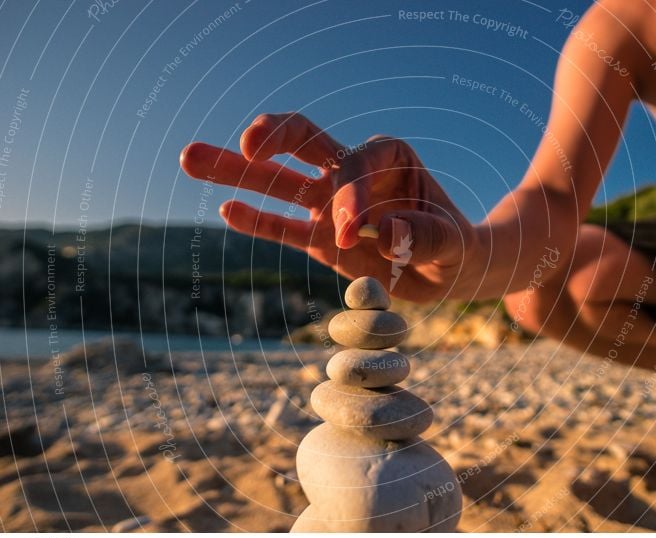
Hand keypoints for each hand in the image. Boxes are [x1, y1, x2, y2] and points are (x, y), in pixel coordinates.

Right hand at [180, 113, 481, 301]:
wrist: (451, 271)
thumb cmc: (456, 248)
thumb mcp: (454, 243)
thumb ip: (426, 236)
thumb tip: (386, 233)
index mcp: (390, 158)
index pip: (356, 163)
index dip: (348, 194)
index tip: (350, 235)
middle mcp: (353, 173)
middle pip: (304, 140)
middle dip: (276, 137)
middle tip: (249, 144)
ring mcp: (331, 204)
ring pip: (279, 181)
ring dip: (237, 170)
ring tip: (189, 157)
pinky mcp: (320, 238)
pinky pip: (283, 226)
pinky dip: (256, 220)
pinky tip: (226, 210)